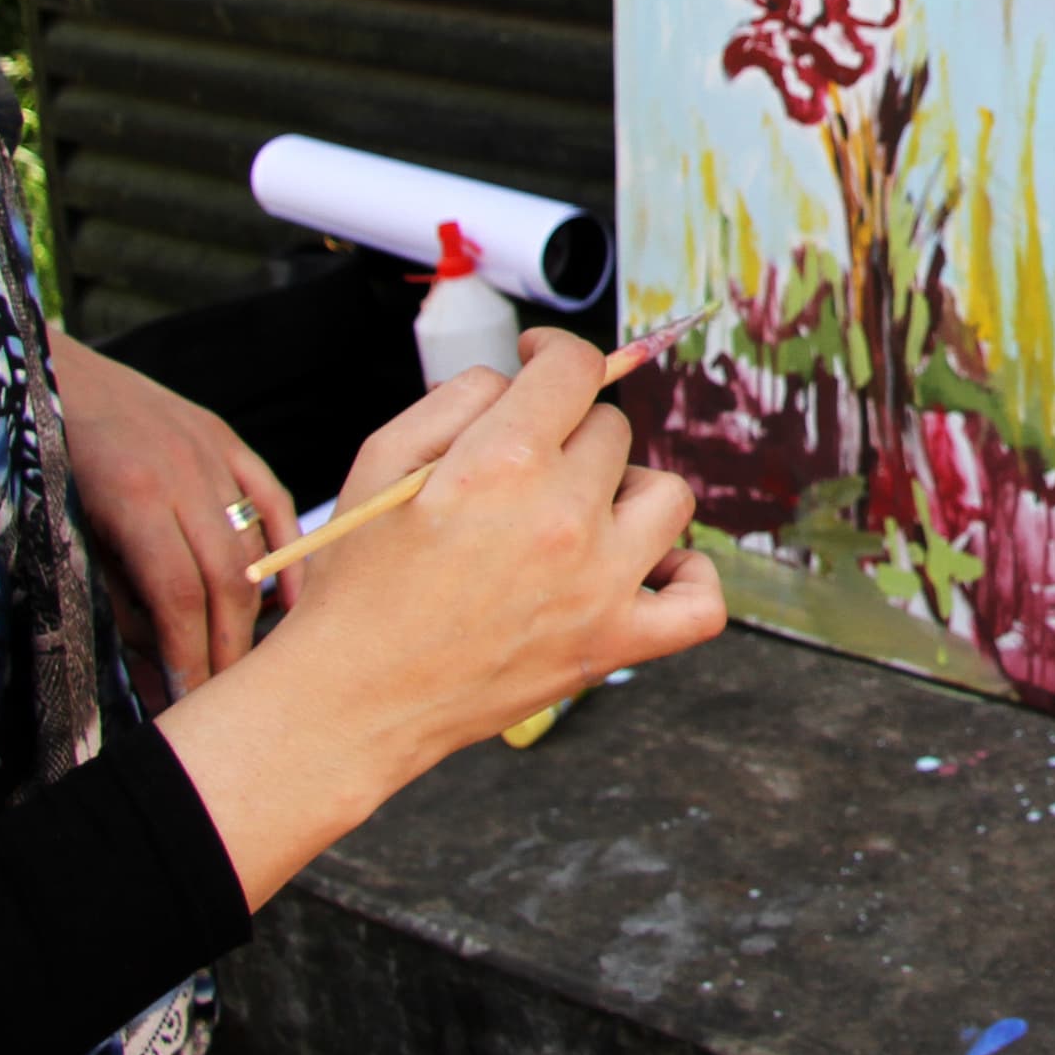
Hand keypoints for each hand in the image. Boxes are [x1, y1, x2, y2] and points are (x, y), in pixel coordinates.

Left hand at [50, 327, 295, 701]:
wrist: (44, 368)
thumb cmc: (40, 456)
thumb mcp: (65, 530)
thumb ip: (114, 597)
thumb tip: (151, 673)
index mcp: (135, 496)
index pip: (181, 596)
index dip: (190, 656)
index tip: (191, 701)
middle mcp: (185, 472)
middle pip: (227, 579)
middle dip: (229, 647)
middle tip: (227, 696)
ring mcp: (212, 452)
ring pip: (255, 545)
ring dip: (256, 611)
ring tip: (250, 661)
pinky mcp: (226, 439)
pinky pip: (274, 502)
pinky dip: (290, 551)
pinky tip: (295, 599)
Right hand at [156, 329, 724, 908]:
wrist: (353, 698)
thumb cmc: (359, 586)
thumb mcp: (379, 461)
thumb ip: (456, 398)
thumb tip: (519, 377)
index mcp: (501, 463)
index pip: (574, 368)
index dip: (554, 356)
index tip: (539, 367)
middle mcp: (562, 517)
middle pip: (611, 431)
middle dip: (568, 437)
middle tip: (524, 472)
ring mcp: (600, 584)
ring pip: (667, 495)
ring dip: (628, 494)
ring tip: (582, 515)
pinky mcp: (615, 643)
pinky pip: (701, 602)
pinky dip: (688, 579)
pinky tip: (649, 568)